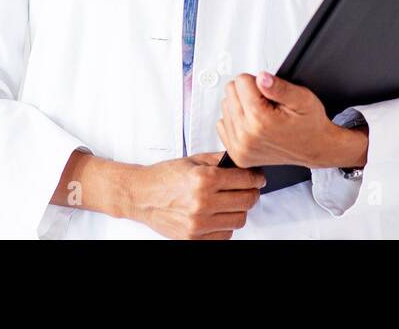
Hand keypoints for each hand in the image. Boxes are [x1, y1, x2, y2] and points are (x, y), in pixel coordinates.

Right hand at [123, 151, 265, 239]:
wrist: (140, 195)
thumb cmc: (165, 176)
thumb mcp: (194, 160)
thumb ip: (221, 161)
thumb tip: (245, 165)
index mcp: (203, 179)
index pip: (245, 181)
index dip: (257, 178)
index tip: (258, 178)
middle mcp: (202, 202)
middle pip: (247, 202)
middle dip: (252, 193)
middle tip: (249, 189)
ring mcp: (198, 223)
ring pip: (239, 220)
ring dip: (240, 210)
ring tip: (232, 202)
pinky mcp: (193, 238)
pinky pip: (225, 235)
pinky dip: (226, 225)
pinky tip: (219, 215)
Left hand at [217, 71, 340, 169]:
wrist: (315, 147)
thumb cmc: (309, 123)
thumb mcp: (302, 98)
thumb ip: (279, 87)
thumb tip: (261, 77)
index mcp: (261, 120)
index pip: (241, 80)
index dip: (258, 81)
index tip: (269, 93)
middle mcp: (247, 137)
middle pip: (230, 92)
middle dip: (248, 92)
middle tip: (267, 104)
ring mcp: (240, 148)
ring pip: (225, 106)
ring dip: (241, 106)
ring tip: (261, 114)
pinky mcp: (237, 154)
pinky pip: (222, 125)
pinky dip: (236, 121)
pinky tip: (252, 125)